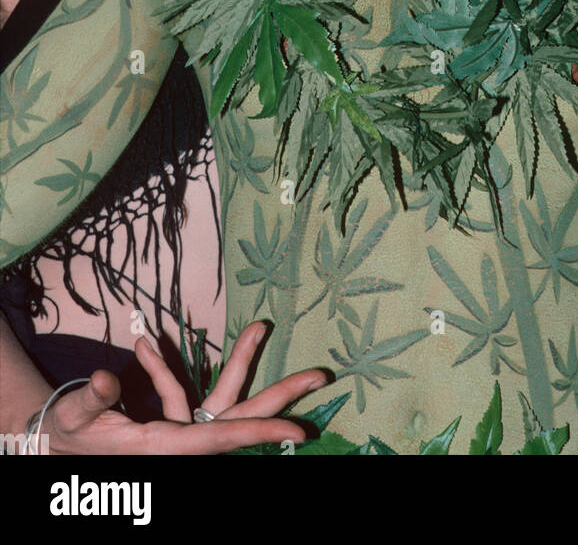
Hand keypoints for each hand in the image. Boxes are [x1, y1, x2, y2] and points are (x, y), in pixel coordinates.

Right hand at [38, 322, 326, 454]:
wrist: (57, 450)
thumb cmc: (68, 437)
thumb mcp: (77, 418)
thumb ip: (94, 397)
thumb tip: (108, 376)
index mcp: (166, 448)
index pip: (223, 438)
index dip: (261, 433)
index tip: (299, 431)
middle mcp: (181, 441)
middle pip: (240, 417)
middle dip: (280, 398)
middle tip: (319, 376)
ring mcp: (180, 430)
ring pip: (223, 398)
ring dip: (240, 361)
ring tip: (260, 326)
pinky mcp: (173, 423)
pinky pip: (183, 393)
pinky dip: (165, 368)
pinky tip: (145, 345)